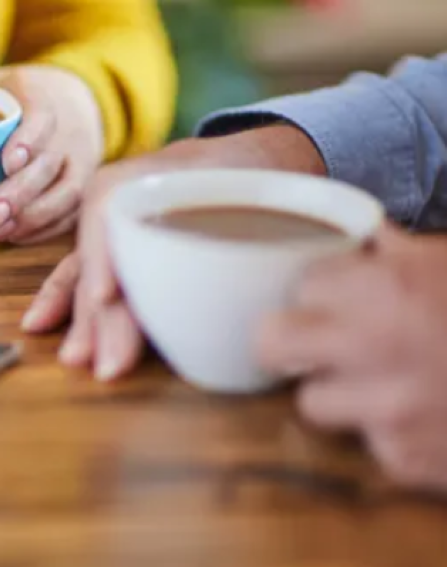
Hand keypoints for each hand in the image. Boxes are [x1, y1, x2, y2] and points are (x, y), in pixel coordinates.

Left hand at [0, 65, 103, 244]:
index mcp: (44, 96)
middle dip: (21, 194)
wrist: (75, 100)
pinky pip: (71, 212)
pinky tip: (15, 236)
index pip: (43, 116)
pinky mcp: (84, 186)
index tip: (8, 161)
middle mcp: (69, 130)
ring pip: (68, 193)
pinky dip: (45, 229)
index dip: (29, 139)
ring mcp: (80, 161)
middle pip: (51, 164)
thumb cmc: (17, 97)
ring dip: (33, 218)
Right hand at [21, 125, 327, 380]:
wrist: (262, 161)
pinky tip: (41, 324)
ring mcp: (113, 226)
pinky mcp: (115, 248)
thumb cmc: (256, 175)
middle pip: (101, 258)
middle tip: (107, 364)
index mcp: (147, 173)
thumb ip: (235, 234)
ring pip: (87, 272)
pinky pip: (81, 275)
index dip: (105, 256)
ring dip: (81, 319)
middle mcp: (118, 198)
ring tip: (74, 358)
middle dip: (99, 314)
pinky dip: (66, 302)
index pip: (109, 213)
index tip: (105, 298)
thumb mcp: (252, 190)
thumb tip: (216, 293)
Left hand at [257, 225, 446, 493]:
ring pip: (310, 402)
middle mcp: (374, 346)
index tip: (333, 298)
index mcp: (389, 286)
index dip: (318, 292)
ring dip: (337, 393)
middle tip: (313, 341)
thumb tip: (350, 231)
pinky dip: (389, 434)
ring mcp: (386, 409)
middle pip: (270, 342)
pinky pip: (367, 445)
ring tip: (381, 383)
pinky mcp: (405, 461)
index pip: (300, 285)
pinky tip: (426, 416)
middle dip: (288, 339)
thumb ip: (396, 248)